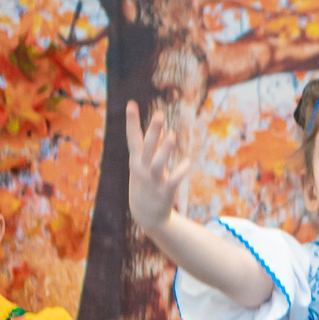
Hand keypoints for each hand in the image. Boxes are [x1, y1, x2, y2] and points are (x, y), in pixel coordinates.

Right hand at [125, 101, 190, 237]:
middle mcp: (142, 169)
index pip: (132, 138)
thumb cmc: (145, 185)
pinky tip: (187, 162)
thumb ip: (153, 148)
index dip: (132, 121)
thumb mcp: (144, 166)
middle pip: (147, 147)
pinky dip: (179, 172)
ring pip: (158, 164)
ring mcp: (152, 181)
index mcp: (136, 161)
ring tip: (172, 135)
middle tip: (159, 114)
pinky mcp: (164, 193)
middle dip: (152, 131)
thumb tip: (163, 129)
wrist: (145, 216)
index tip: (131, 103)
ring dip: (164, 150)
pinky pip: (172, 181)